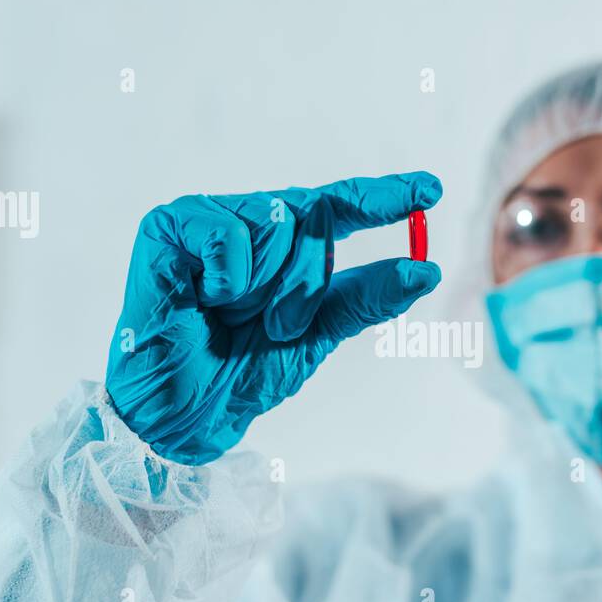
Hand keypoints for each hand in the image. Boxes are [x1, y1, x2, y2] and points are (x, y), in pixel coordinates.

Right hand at [106, 172, 442, 464]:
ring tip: (234, 318)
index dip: (386, 195)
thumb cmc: (242, 372)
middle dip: (307, 284)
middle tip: (276, 327)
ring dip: (267, 288)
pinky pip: (228, 233)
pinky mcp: (169, 227)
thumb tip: (426, 268)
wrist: (185, 412)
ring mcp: (210, 219)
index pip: (342, 207)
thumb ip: (366, 298)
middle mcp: (252, 223)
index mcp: (287, 246)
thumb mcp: (318, 335)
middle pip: (315, 215)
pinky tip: (207, 301)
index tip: (432, 189)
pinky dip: (229, 278)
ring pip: (277, 221)